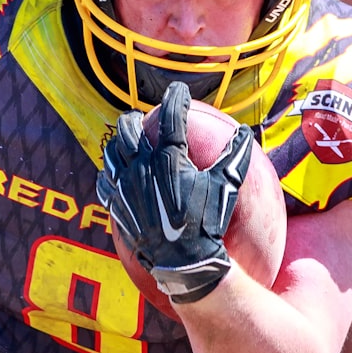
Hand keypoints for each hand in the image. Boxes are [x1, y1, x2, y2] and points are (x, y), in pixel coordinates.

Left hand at [96, 81, 252, 303]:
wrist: (182, 261)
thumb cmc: (207, 223)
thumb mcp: (226, 187)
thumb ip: (234, 157)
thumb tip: (246, 134)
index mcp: (169, 159)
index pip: (170, 117)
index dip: (175, 99)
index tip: (178, 91)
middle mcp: (141, 167)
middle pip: (129, 129)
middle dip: (135, 119)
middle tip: (141, 118)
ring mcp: (124, 185)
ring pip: (111, 152)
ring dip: (118, 143)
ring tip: (125, 141)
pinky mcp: (115, 204)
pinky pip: (104, 182)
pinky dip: (109, 173)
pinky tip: (113, 173)